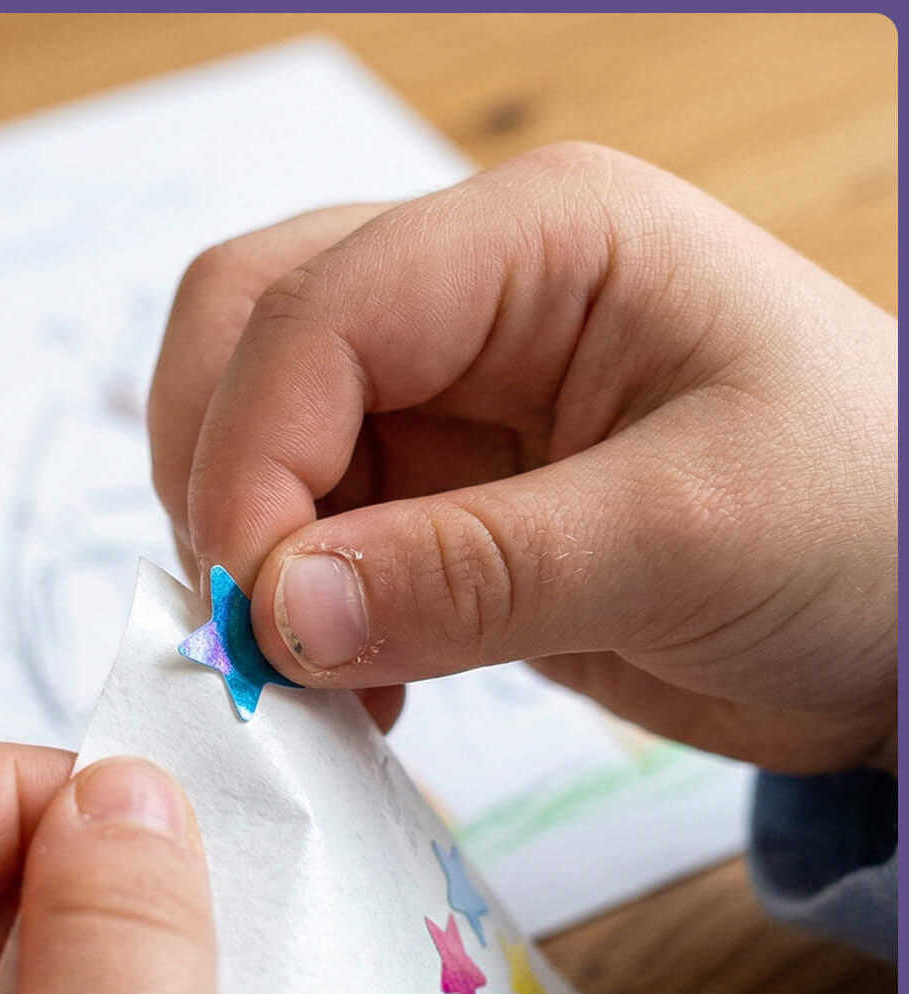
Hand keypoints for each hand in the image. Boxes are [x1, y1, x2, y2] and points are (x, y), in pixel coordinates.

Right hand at [150, 142, 897, 774]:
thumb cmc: (868, 529)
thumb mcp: (687, 543)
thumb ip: (475, 572)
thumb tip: (277, 612)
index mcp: (540, 238)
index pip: (314, 310)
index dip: (252, 455)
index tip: (257, 610)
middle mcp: (471, 288)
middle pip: (243, 331)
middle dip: (220, 478)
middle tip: (251, 628)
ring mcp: (445, 384)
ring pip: (249, 425)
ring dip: (246, 548)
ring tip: (309, 673)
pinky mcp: (435, 483)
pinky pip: (302, 521)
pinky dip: (290, 602)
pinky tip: (352, 684)